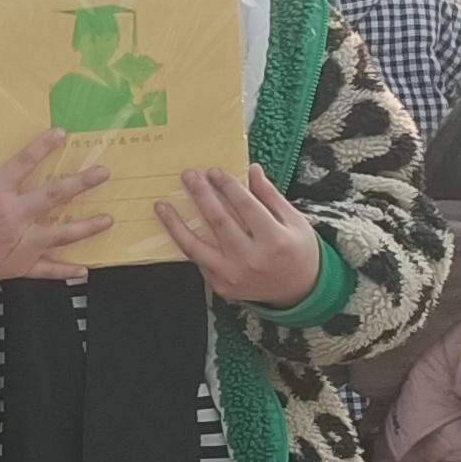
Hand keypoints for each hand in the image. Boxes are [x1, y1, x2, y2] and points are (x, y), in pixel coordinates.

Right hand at [0, 127, 110, 284]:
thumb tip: (6, 183)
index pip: (25, 161)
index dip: (44, 145)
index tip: (61, 134)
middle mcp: (13, 215)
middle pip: (55, 195)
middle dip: (82, 182)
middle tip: (102, 174)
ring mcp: (19, 242)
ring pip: (62, 233)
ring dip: (87, 226)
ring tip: (106, 220)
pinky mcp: (17, 266)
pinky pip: (48, 270)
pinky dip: (67, 271)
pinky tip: (83, 269)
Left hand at [157, 165, 323, 307]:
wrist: (299, 291)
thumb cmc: (298, 251)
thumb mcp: (294, 221)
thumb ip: (271, 196)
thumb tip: (253, 170)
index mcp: (275, 241)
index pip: (246, 207)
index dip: (228, 186)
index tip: (214, 171)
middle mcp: (252, 259)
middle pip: (219, 221)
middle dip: (201, 195)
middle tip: (189, 176)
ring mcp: (233, 275)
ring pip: (196, 246)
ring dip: (175, 224)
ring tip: (161, 206)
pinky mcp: (221, 286)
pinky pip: (198, 260)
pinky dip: (185, 243)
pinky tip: (175, 227)